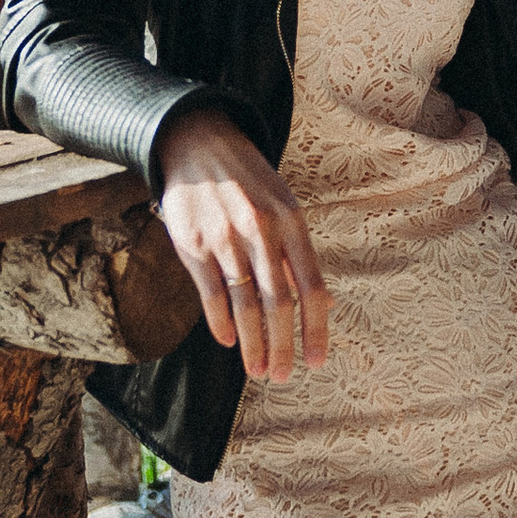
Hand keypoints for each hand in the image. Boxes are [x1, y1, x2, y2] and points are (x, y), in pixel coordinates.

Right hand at [155, 108, 328, 383]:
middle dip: (282, 346)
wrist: (198, 141)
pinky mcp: (193, 243)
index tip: (317, 361)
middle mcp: (262, 230)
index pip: (310, 286)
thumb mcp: (283, 205)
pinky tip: (227, 341)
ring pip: (245, 303)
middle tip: (283, 375)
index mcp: (292, 221)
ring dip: (252, 344)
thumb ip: (296, 255)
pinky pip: (211, 292)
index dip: (315, 328)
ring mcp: (226, 237)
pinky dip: (220, 322)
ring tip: (258, 369)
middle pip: (278, 302)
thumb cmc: (248, 181)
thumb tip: (322, 305)